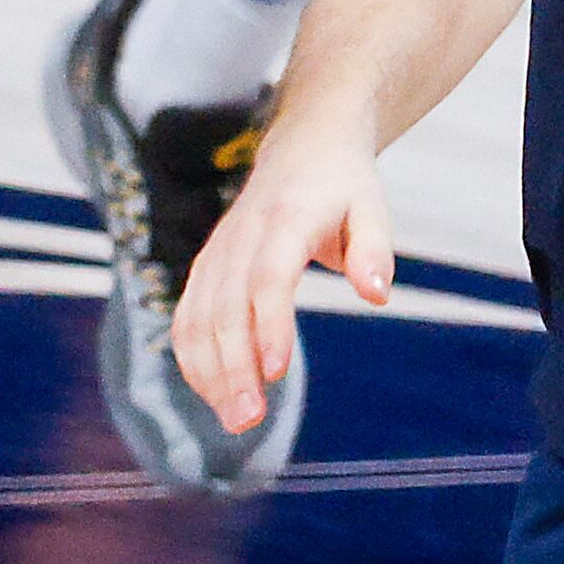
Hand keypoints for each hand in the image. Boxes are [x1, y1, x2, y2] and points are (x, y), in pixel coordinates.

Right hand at [170, 101, 393, 434]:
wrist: (304, 144)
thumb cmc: (343, 183)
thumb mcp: (373, 206)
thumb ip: (374, 250)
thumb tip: (376, 294)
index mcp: (286, 219)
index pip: (269, 277)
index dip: (268, 324)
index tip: (275, 371)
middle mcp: (243, 235)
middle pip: (226, 307)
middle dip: (233, 367)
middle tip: (249, 420)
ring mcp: (219, 250)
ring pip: (197, 315)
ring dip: (209, 371)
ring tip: (235, 420)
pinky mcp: (208, 265)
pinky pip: (188, 314)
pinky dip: (194, 357)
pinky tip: (213, 393)